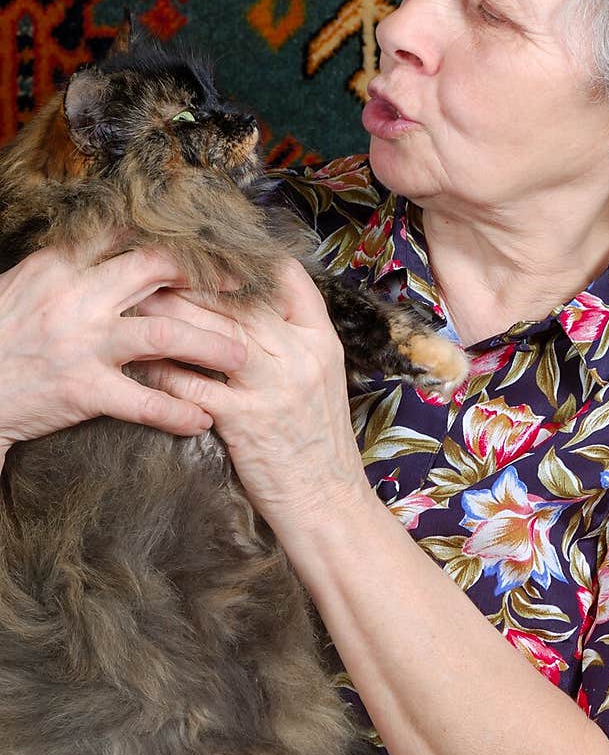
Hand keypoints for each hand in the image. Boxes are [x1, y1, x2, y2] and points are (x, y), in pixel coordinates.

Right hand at [0, 245, 246, 452]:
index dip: (173, 235)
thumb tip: (118, 247)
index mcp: (60, 264)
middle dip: (207, 276)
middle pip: (157, 270)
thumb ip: (72, 267)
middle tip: (244, 286)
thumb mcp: (28, 284)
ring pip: (166, 335)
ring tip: (241, 356)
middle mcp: (76, 295)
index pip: (127, 234)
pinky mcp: (83, 391)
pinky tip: (201, 418)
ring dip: (211, 345)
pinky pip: (144, 401)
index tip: (209, 240)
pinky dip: (178, 411)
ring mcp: (82, 343)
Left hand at [136, 259, 370, 534]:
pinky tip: (140, 362)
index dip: (244, 260)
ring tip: (136, 306)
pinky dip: (162, 372)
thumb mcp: (321, 378)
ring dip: (168, 318)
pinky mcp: (244, 422)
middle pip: (237, 301)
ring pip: (211, 335)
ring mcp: (272, 388)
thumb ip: (291, 339)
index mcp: (320, 340)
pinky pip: (192, 385)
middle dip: (191, 283)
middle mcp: (299, 357)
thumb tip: (249, 303)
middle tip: (152, 270)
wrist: (327, 500)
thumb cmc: (317, 440)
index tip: (209, 253)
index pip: (287, 278)